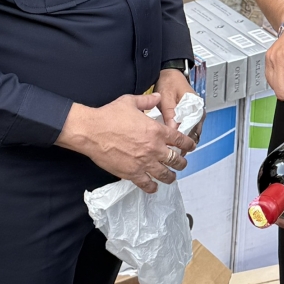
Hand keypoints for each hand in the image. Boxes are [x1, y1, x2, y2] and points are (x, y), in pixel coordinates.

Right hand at [56, 92, 195, 193]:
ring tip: (171, 177)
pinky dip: (152, 187)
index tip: (191, 146)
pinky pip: (146, 184)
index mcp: (157, 131)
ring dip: (170, 176)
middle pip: (175, 160)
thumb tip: (158, 97)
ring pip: (164, 174)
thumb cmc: (110, 115)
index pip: (180, 140)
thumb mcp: (131, 101)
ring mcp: (143, 163)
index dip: (188, 144)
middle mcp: (154, 149)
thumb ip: (148, 100)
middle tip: (181, 163)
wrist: (92, 131)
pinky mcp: (131, 173)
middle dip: (181, 162)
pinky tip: (153, 187)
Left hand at [156, 68, 204, 143]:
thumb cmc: (169, 82)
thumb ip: (170, 113)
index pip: (192, 127)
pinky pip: (190, 128)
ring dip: (185, 140)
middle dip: (185, 143)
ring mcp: (196, 113)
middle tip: (174, 152)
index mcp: (195, 105)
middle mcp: (198, 110)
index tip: (176, 147)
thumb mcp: (167, 97)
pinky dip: (184, 134)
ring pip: (193, 132)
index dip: (184, 139)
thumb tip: (173, 130)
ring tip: (174, 148)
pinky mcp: (191, 115)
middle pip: (194, 132)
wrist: (169, 74)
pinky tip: (175, 140)